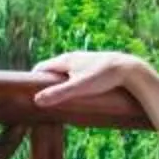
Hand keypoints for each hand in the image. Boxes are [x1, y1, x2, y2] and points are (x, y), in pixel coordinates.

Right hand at [31, 48, 156, 109]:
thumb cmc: (104, 77)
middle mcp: (73, 57)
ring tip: (58, 98)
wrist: (130, 70)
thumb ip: (58, 94)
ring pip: (66, 71)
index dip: (34, 79)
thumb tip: (36, 101)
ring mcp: (85, 61)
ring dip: (59, 82)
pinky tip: (77, 92)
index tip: (28, 93)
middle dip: (46, 82)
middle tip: (42, 99)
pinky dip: (72, 82)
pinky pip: (77, 73)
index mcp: (66, 60)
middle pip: (53, 69)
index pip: (42, 67)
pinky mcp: (95, 66)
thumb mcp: (78, 88)